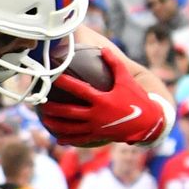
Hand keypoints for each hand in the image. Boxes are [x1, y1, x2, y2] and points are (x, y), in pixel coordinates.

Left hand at [38, 50, 168, 145]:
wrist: (148, 122)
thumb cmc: (137, 99)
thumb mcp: (127, 80)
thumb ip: (115, 64)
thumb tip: (104, 49)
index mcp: (102, 100)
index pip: (79, 90)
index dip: (66, 82)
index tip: (54, 76)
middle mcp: (96, 115)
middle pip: (69, 112)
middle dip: (53, 108)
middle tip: (41, 103)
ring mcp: (96, 128)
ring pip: (71, 128)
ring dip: (56, 124)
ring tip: (45, 119)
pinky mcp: (98, 136)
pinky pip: (80, 139)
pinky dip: (68, 139)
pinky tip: (58, 138)